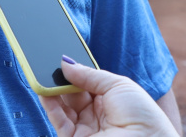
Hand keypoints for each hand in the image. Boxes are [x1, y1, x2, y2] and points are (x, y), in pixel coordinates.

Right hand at [39, 57, 178, 136]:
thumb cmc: (142, 115)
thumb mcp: (118, 85)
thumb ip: (89, 74)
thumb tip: (65, 62)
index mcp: (109, 100)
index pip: (85, 83)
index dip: (74, 71)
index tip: (60, 58)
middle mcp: (95, 114)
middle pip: (71, 93)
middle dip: (61, 78)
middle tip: (49, 63)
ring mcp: (85, 128)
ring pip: (62, 106)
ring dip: (52, 89)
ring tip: (42, 73)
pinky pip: (58, 121)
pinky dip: (49, 105)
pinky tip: (44, 90)